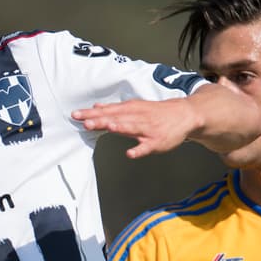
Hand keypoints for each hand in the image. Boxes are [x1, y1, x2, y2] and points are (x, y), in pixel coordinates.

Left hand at [72, 98, 193, 158]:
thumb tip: (96, 108)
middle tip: (84, 121)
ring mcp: (147, 129)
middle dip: (100, 119)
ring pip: (132, 127)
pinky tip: (130, 153)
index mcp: (130, 109)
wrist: (184, 114)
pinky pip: (147, 146)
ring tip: (108, 127)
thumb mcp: (135, 106)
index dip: (91, 113)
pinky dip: (139, 150)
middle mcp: (137, 117)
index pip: (107, 110)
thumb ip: (115, 109)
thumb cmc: (156, 112)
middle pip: (116, 117)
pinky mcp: (157, 141)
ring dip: (120, 127)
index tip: (76, 115)